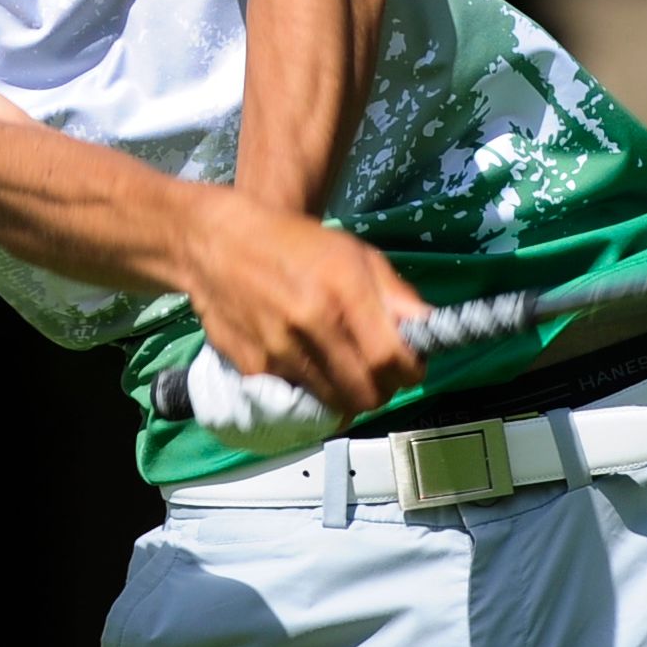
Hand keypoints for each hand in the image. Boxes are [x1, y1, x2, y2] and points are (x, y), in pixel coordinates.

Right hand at [180, 191, 429, 415]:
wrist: (218, 244)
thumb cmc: (295, 245)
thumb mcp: (354, 254)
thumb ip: (395, 295)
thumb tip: (429, 331)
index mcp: (343, 289)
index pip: (390, 357)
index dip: (409, 373)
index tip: (411, 369)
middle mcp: (311, 322)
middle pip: (366, 391)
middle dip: (383, 390)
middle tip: (380, 375)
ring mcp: (279, 350)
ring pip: (334, 402)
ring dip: (349, 395)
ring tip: (345, 369)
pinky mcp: (253, 368)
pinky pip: (298, 398)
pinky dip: (312, 391)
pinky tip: (309, 364)